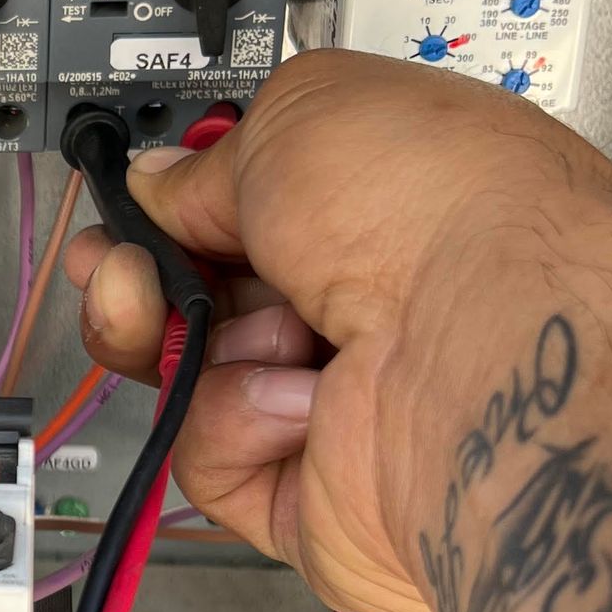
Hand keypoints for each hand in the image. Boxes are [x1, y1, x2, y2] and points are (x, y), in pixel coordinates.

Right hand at [62, 50, 611, 611]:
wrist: (487, 352)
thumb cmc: (443, 217)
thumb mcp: (298, 118)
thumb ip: (210, 154)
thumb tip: (159, 187)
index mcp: (375, 207)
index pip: (238, 211)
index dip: (167, 209)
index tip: (123, 207)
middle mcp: (359, 304)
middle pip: (192, 298)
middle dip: (140, 278)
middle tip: (127, 267)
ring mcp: (330, 401)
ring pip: (182, 378)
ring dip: (192, 342)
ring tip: (264, 328)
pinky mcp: (303, 492)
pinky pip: (202, 454)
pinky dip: (235, 418)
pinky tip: (300, 400)